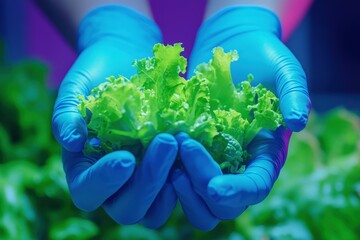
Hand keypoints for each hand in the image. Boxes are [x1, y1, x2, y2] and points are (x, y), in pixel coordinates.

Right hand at [52, 5, 177, 227]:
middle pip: (127, 209)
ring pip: (154, 212)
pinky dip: (188, 181)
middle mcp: (114, 184)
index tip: (126, 157)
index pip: (88, 192)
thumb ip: (66, 114)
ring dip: (170, 187)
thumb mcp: (77, 88)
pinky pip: (179, 195)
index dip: (105, 182)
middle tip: (166, 142)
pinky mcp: (168, 174)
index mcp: (86, 169)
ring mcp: (143, 182)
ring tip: (180, 146)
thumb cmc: (98, 76)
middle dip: (147, 182)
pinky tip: (193, 152)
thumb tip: (71, 142)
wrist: (127, 60)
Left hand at [175, 6, 310, 229]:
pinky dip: (167, 178)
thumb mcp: (283, 70)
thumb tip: (298, 122)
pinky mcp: (192, 156)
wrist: (234, 47)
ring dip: (183, 190)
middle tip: (185, 145)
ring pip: (200, 204)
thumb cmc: (261, 59)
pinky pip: (179, 183)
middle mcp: (240, 166)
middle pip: (225, 205)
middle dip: (203, 184)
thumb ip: (294, 93)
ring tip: (169, 155)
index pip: (255, 186)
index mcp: (266, 155)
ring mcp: (214, 163)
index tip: (214, 188)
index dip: (237, 192)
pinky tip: (156, 153)